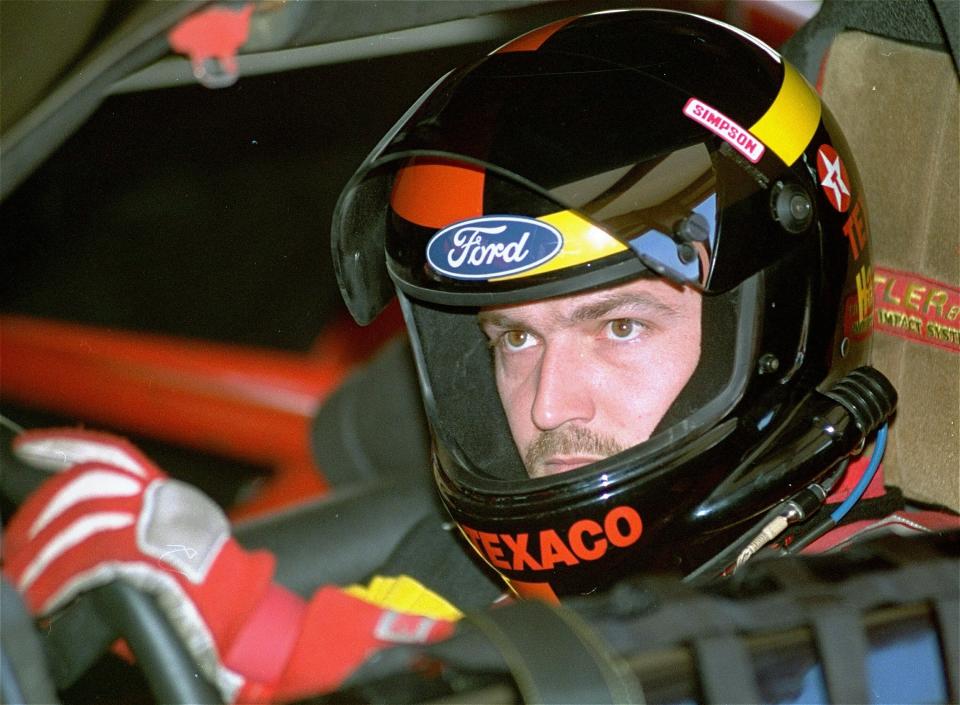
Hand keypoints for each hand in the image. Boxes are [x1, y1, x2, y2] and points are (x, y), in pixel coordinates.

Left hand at [3, 428, 294, 702]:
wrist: (241, 608)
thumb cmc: (211, 582)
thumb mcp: (178, 531)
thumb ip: (135, 519)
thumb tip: (76, 528)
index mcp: (165, 492)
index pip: (111, 454)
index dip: (64, 446)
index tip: (29, 447)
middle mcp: (160, 501)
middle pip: (82, 488)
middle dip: (39, 515)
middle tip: (17, 544)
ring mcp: (154, 528)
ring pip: (78, 526)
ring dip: (40, 559)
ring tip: (28, 583)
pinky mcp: (147, 560)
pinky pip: (86, 565)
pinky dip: (57, 582)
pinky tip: (47, 597)